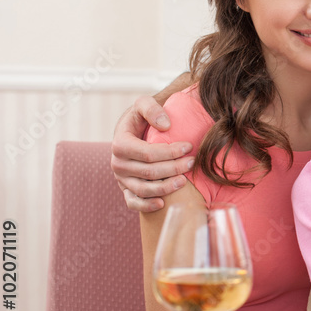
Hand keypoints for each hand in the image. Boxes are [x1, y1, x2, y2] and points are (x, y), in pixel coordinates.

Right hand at [110, 96, 192, 212]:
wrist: (132, 131)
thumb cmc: (140, 118)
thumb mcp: (142, 104)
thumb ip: (151, 108)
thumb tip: (166, 126)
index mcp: (120, 144)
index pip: (147, 153)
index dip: (170, 152)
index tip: (188, 146)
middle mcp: (117, 164)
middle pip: (149, 172)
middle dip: (174, 168)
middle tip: (192, 162)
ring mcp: (121, 179)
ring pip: (143, 189)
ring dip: (165, 187)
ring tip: (184, 180)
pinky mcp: (126, 189)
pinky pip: (133, 202)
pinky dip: (146, 205)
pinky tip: (162, 203)